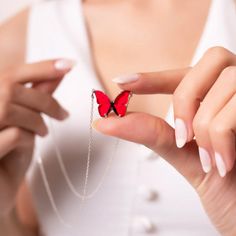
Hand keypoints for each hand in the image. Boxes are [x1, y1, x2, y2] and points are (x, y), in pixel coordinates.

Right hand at [0, 59, 72, 215]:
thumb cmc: (10, 152)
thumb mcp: (24, 121)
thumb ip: (36, 95)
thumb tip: (59, 72)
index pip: (12, 74)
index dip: (41, 67)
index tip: (68, 64)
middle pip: (11, 89)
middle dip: (45, 101)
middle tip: (63, 115)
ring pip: (10, 109)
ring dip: (36, 121)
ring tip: (43, 132)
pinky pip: (12, 135)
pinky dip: (26, 138)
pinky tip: (27, 146)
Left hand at [93, 47, 235, 235]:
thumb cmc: (226, 189)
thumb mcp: (185, 158)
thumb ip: (151, 134)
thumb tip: (104, 122)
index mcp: (218, 100)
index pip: (184, 76)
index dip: (153, 76)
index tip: (122, 82)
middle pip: (212, 59)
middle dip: (187, 97)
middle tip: (182, 137)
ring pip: (227, 82)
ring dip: (205, 125)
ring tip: (208, 160)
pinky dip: (220, 137)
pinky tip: (223, 163)